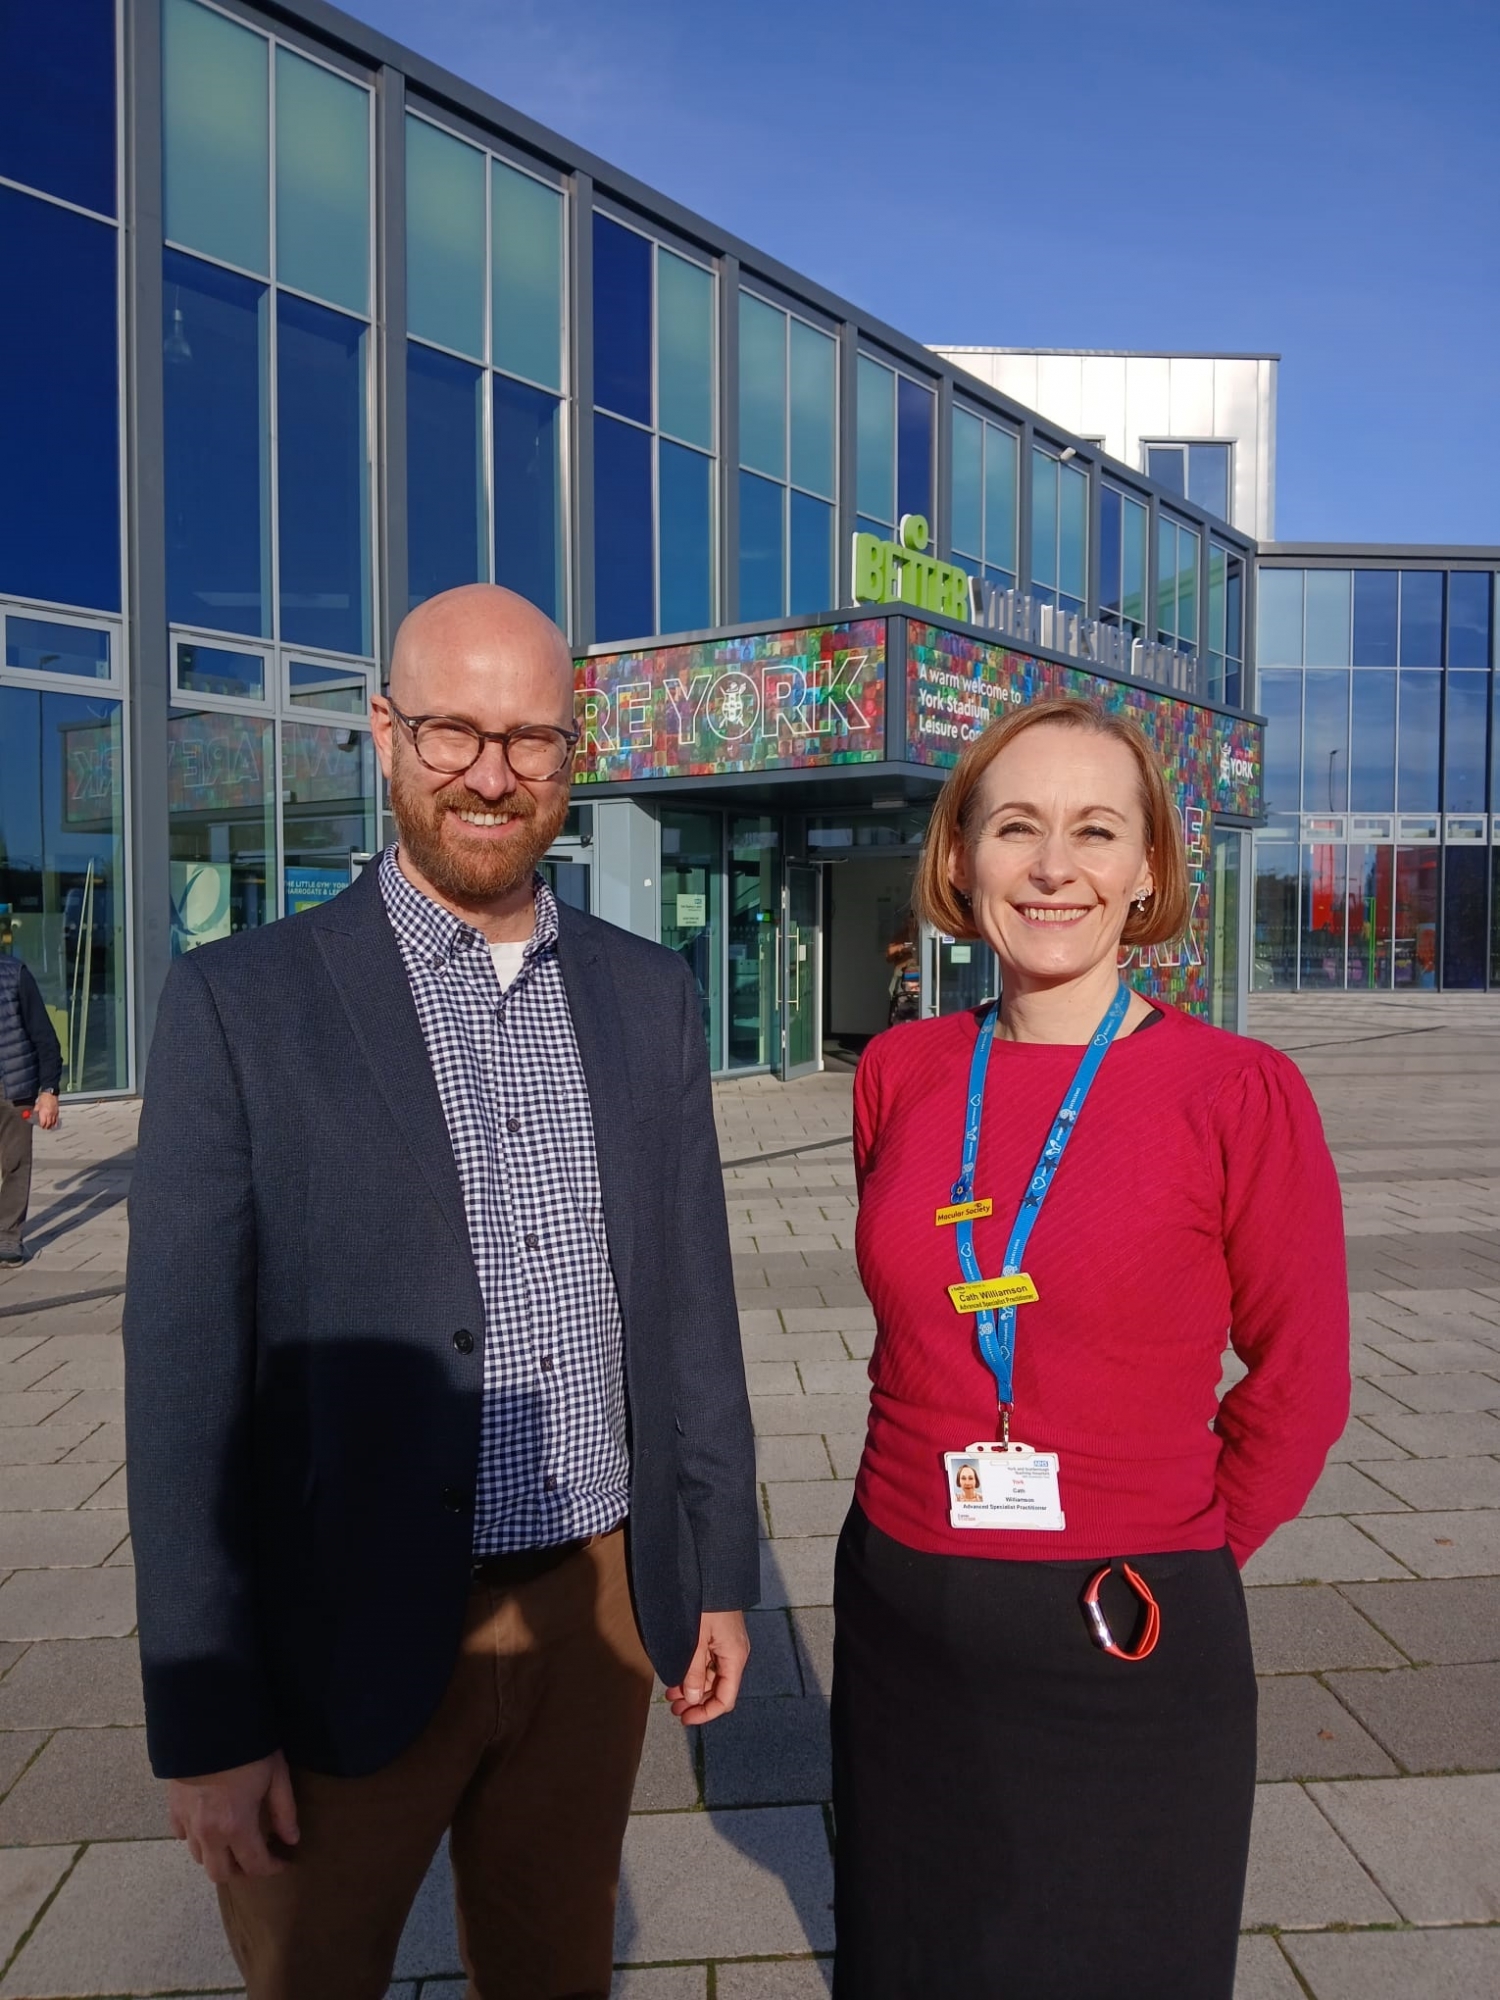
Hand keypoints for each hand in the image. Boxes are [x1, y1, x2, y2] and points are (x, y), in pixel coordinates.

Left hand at [33, 1093, 58, 1130]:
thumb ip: (35, 1112)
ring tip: (49, 1127)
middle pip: (48, 1124)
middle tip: (44, 1127)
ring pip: (53, 1122)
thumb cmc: (43, 1099)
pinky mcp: (57, 1112)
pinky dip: (55, 1122)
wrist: (50, 1094)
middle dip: (46, 1127)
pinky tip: (54, 1124)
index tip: (41, 1126)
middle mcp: (49, 1114)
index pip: (43, 1123)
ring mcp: (54, 1113)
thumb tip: (32, 1115)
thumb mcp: (37, 1106)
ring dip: (51, 1125)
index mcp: (44, 1113)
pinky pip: (57, 1119)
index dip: (42, 1125)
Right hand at [167, 1750, 299, 1883]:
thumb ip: (284, 1811)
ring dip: (218, 1856)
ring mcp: (187, 1822)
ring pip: (199, 1858)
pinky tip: (210, 1825)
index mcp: (236, 1827)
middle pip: (221, 1873)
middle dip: (242, 1871)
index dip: (272, 1868)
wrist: (207, 1722)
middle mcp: (208, 1833)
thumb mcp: (276, 1775)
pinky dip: (197, 1839)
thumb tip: (291, 1840)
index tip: (283, 1862)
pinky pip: (182, 1836)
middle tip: (258, 1855)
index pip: (254, 1865)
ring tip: (235, 1841)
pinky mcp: (173, 1809)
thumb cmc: (248, 1748)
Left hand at [665, 1610, 749, 1724]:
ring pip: (712, 1678)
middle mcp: (734, 1655)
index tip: (685, 1717)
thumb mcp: (696, 1639)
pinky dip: (694, 1673)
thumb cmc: (706, 1603)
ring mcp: (727, 1646)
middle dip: (696, 1702)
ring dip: (692, 1688)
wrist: (714, 1572)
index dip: (706, 1713)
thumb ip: (694, 1671)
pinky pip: (709, 1663)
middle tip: (673, 1707)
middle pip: (719, 1690)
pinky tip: (678, 1675)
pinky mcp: (720, 1637)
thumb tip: (694, 1700)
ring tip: (671, 1693)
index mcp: (734, 1658)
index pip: (725, 1699)